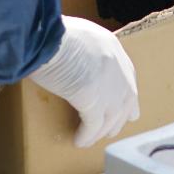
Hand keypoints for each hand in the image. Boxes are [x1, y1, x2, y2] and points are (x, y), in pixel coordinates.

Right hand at [28, 18, 140, 146]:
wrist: (47, 37)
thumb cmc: (52, 31)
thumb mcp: (76, 32)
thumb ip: (83, 47)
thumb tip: (73, 58)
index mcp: (112, 47)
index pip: (127, 75)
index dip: (125, 93)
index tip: (124, 105)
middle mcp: (118, 69)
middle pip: (126, 99)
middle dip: (120, 116)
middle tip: (112, 129)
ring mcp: (109, 87)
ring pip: (112, 117)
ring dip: (102, 131)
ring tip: (92, 139)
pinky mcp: (94, 102)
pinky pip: (93, 126)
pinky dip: (87, 136)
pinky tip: (79, 141)